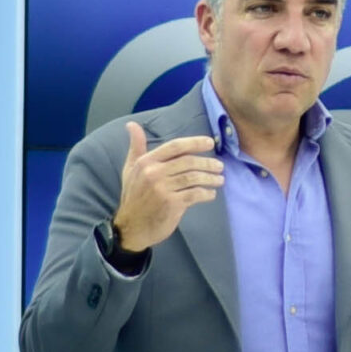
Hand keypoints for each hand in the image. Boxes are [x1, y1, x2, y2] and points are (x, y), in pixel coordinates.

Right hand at [112, 121, 221, 252]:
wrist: (131, 227)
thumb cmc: (133, 197)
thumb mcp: (130, 169)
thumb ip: (136, 147)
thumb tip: (131, 124)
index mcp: (146, 162)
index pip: (175, 146)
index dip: (195, 143)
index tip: (210, 143)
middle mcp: (154, 173)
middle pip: (188, 162)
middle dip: (207, 163)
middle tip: (219, 166)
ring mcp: (163, 189)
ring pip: (194, 178)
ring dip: (210, 178)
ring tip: (220, 180)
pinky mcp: (172, 204)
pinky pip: (195, 194)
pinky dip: (206, 194)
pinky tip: (211, 194)